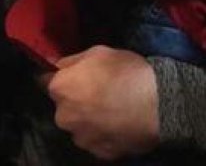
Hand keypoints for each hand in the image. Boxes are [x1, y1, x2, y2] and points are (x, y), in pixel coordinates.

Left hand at [44, 45, 159, 159]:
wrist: (160, 105)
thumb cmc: (127, 72)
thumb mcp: (98, 53)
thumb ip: (71, 60)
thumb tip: (54, 64)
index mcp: (60, 89)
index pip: (45, 81)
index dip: (59, 78)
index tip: (72, 77)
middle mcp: (63, 116)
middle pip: (63, 107)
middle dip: (75, 100)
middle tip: (98, 93)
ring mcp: (81, 138)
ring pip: (78, 126)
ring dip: (88, 119)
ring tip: (111, 111)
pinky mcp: (99, 153)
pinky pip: (96, 141)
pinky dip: (103, 134)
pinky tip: (118, 124)